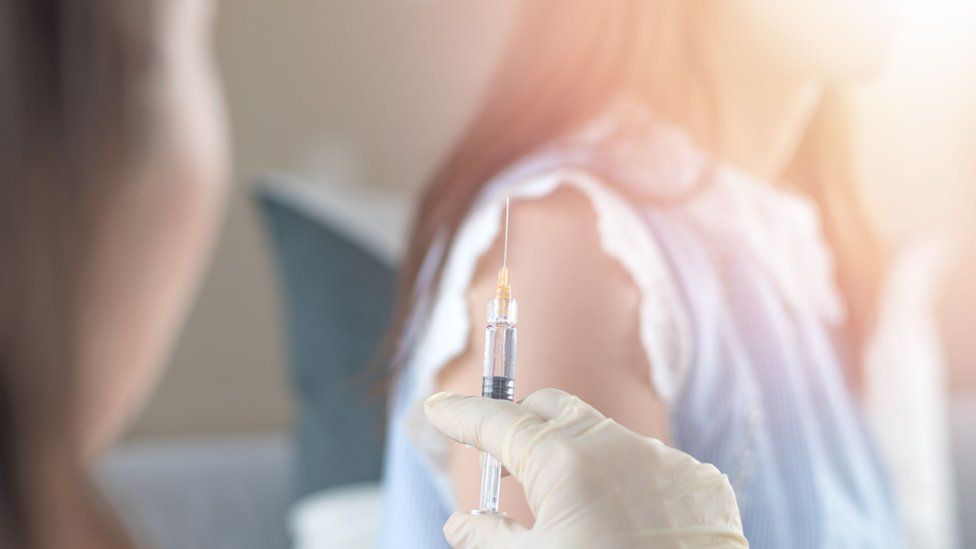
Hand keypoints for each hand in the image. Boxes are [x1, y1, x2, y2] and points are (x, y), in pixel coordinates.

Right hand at [424, 388, 748, 548]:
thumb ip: (488, 538)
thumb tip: (459, 523)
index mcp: (565, 462)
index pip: (497, 420)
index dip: (461, 415)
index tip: (439, 411)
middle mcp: (619, 446)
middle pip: (550, 410)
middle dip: (519, 424)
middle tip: (499, 460)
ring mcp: (665, 460)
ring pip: (603, 436)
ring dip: (576, 457)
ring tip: (569, 508)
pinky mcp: (701, 481)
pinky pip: (651, 464)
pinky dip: (626, 481)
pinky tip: (624, 524)